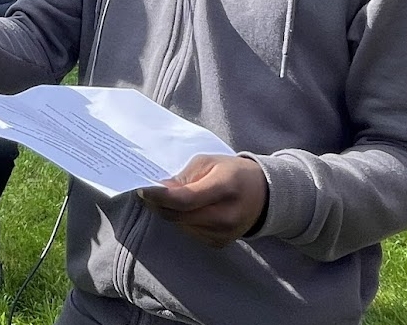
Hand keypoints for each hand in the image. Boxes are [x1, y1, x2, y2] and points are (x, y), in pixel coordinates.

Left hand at [136, 154, 266, 247]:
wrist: (265, 195)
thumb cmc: (233, 172)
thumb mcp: (210, 162)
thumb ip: (185, 175)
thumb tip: (160, 189)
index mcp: (225, 188)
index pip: (185, 199)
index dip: (159, 196)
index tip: (141, 189)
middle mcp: (226, 216)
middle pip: (179, 216)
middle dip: (158, 205)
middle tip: (145, 193)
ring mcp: (224, 234)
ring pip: (181, 225)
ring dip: (169, 212)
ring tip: (167, 198)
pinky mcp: (220, 243)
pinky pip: (190, 232)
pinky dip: (182, 221)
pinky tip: (186, 210)